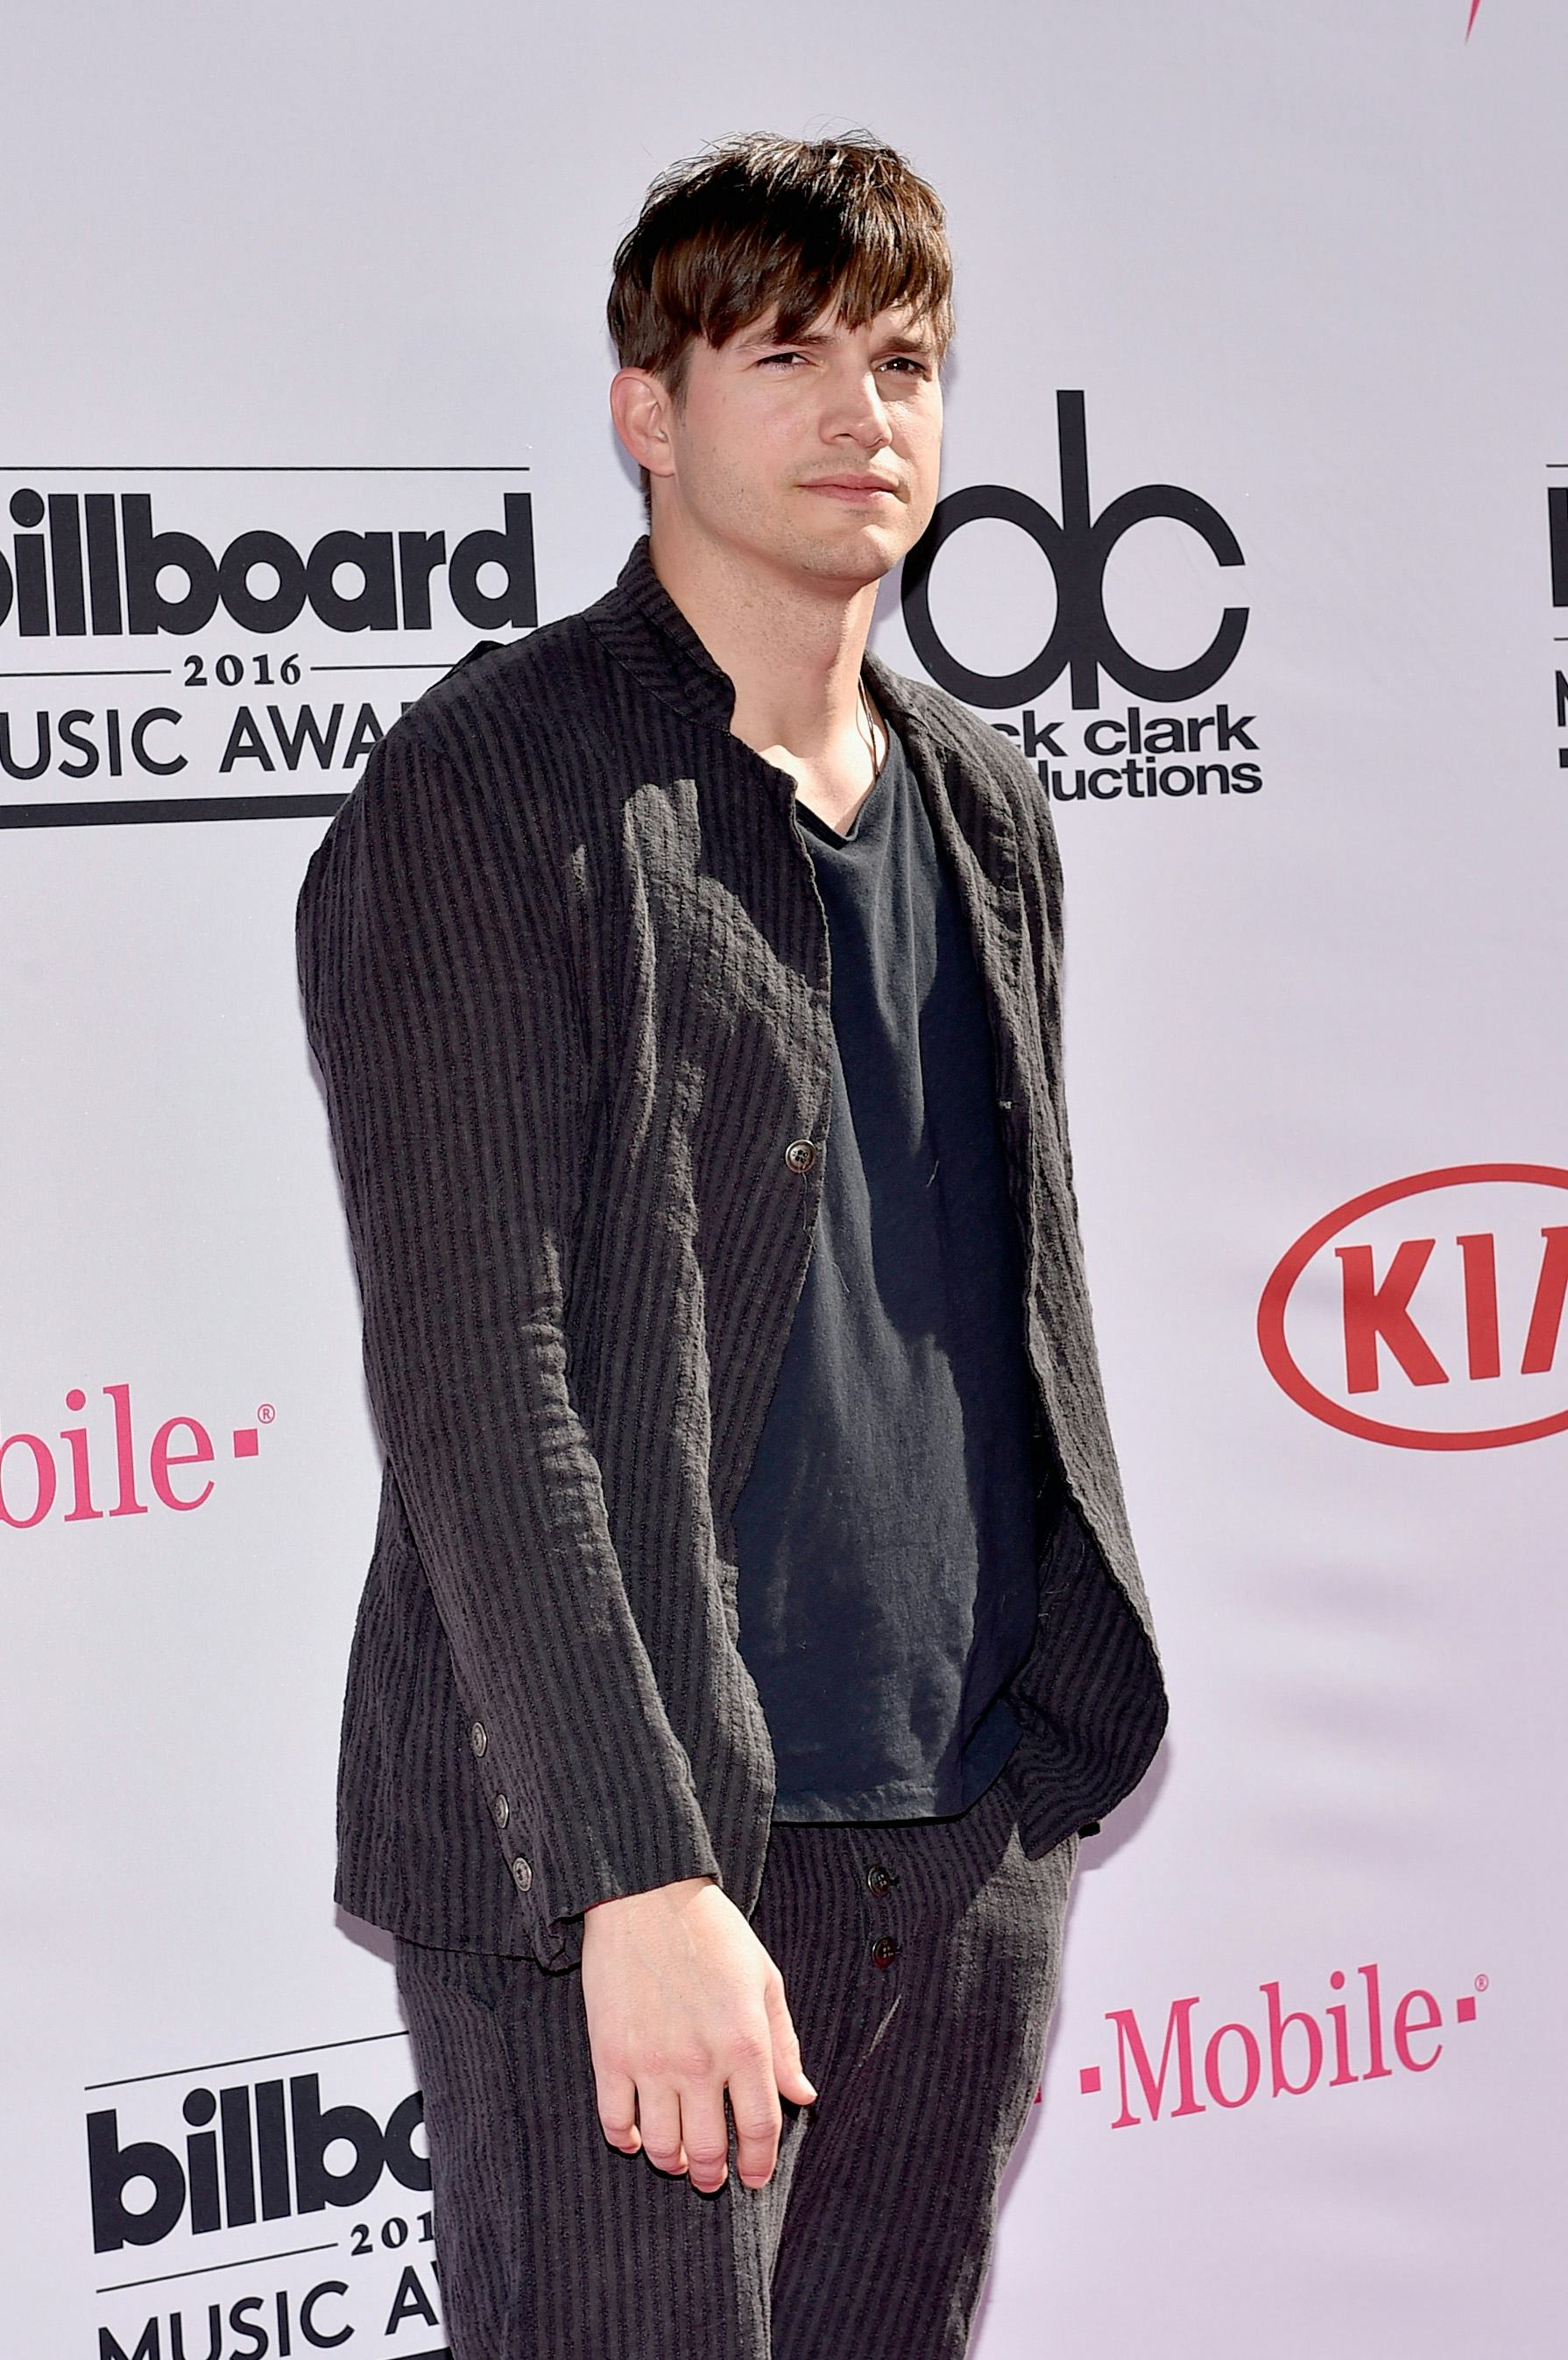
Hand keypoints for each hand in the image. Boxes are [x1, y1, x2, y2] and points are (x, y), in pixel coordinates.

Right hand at [580, 1875, 817, 2192]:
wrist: (647, 1894)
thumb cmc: (713, 1932)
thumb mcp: (764, 1979)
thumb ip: (785, 2043)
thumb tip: (803, 2095)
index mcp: (746, 2042)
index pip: (759, 2129)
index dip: (758, 2164)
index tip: (753, 2177)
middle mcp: (701, 2062)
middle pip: (709, 2150)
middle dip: (714, 2174)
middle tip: (712, 2176)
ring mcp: (652, 2062)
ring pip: (663, 2146)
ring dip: (673, 2163)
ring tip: (678, 2159)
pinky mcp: (610, 2055)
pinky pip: (615, 2122)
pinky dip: (626, 2140)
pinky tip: (636, 2136)